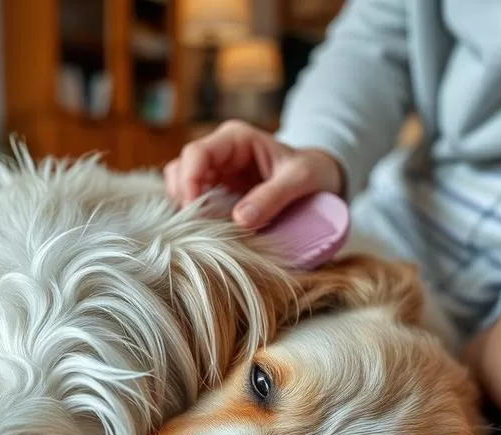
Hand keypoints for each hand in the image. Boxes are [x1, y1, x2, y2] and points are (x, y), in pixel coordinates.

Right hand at [164, 120, 344, 229]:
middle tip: (200, 227)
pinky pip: (192, 202)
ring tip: (206, 230)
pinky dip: (195, 217)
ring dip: (187, 209)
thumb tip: (240, 220)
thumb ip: (273, 197)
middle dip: (184, 198)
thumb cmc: (313, 171)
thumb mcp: (300, 179)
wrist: (321, 178)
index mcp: (235, 138)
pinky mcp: (216, 192)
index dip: (189, 182)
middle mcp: (219, 152)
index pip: (196, 153)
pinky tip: (209, 230)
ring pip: (179, 186)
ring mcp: (215, 173)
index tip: (195, 211)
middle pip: (180, 170)